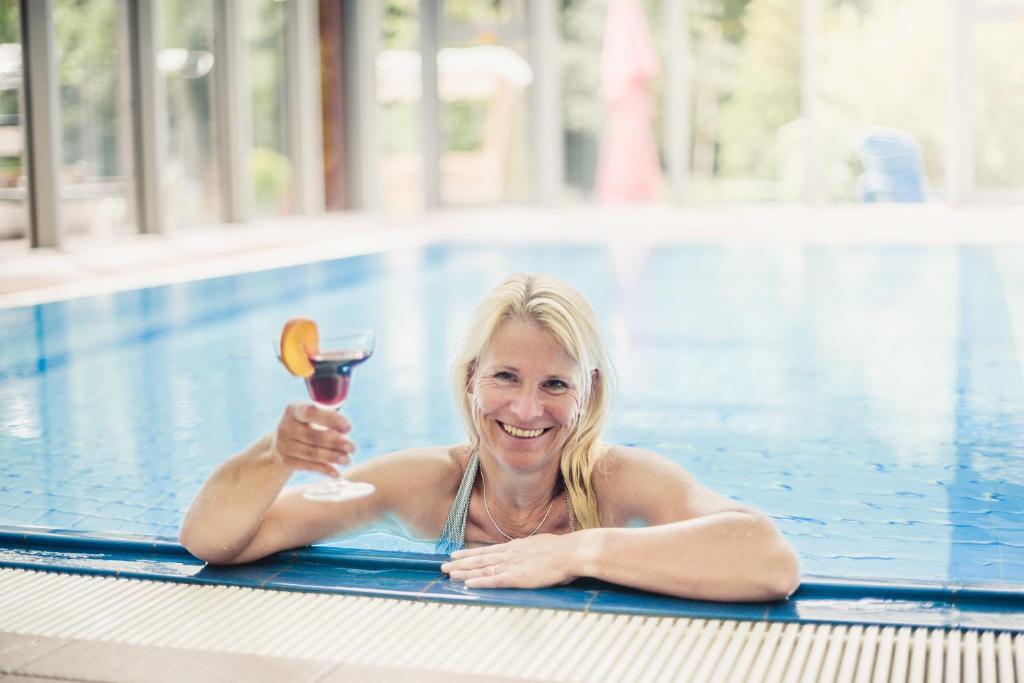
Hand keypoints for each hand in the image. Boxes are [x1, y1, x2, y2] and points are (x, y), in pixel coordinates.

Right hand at [270, 402, 355, 477]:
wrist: (286, 439)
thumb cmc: (310, 422)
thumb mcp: (316, 413)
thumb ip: (331, 416)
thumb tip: (346, 429)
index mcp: (294, 410)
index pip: (312, 413)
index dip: (331, 420)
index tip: (349, 427)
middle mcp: (285, 426)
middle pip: (313, 436)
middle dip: (335, 442)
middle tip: (352, 447)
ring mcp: (284, 445)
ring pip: (311, 453)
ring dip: (332, 457)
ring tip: (347, 459)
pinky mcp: (286, 460)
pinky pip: (308, 466)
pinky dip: (324, 469)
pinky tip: (336, 473)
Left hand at [441, 534, 578, 588]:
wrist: (573, 552)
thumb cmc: (564, 550)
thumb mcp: (543, 546)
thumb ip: (532, 551)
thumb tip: (530, 552)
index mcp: (517, 546)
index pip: (488, 551)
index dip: (471, 554)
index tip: (457, 555)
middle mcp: (510, 554)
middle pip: (480, 559)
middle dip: (461, 563)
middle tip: (443, 566)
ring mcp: (513, 565)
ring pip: (483, 569)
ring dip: (464, 572)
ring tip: (448, 574)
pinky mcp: (518, 577)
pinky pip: (494, 581)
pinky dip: (479, 582)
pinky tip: (467, 584)